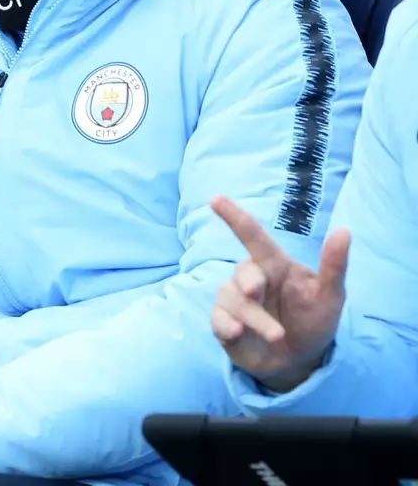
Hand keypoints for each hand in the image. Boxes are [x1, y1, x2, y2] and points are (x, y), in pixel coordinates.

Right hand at [211, 195, 348, 391]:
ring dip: (253, 318)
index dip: (234, 216)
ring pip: (231, 298)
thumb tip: (344, 230)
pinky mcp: (224, 323)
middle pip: (242, 272)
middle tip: (258, 294)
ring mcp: (235, 301)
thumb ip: (334, 265)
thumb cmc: (314, 321)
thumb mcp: (330, 296)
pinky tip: (239, 334)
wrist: (300, 360)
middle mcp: (251, 279)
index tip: (215, 199)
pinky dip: (227, 326)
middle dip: (250, 284)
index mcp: (274, 266)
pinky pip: (217, 318)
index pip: (252, 236)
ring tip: (277, 336)